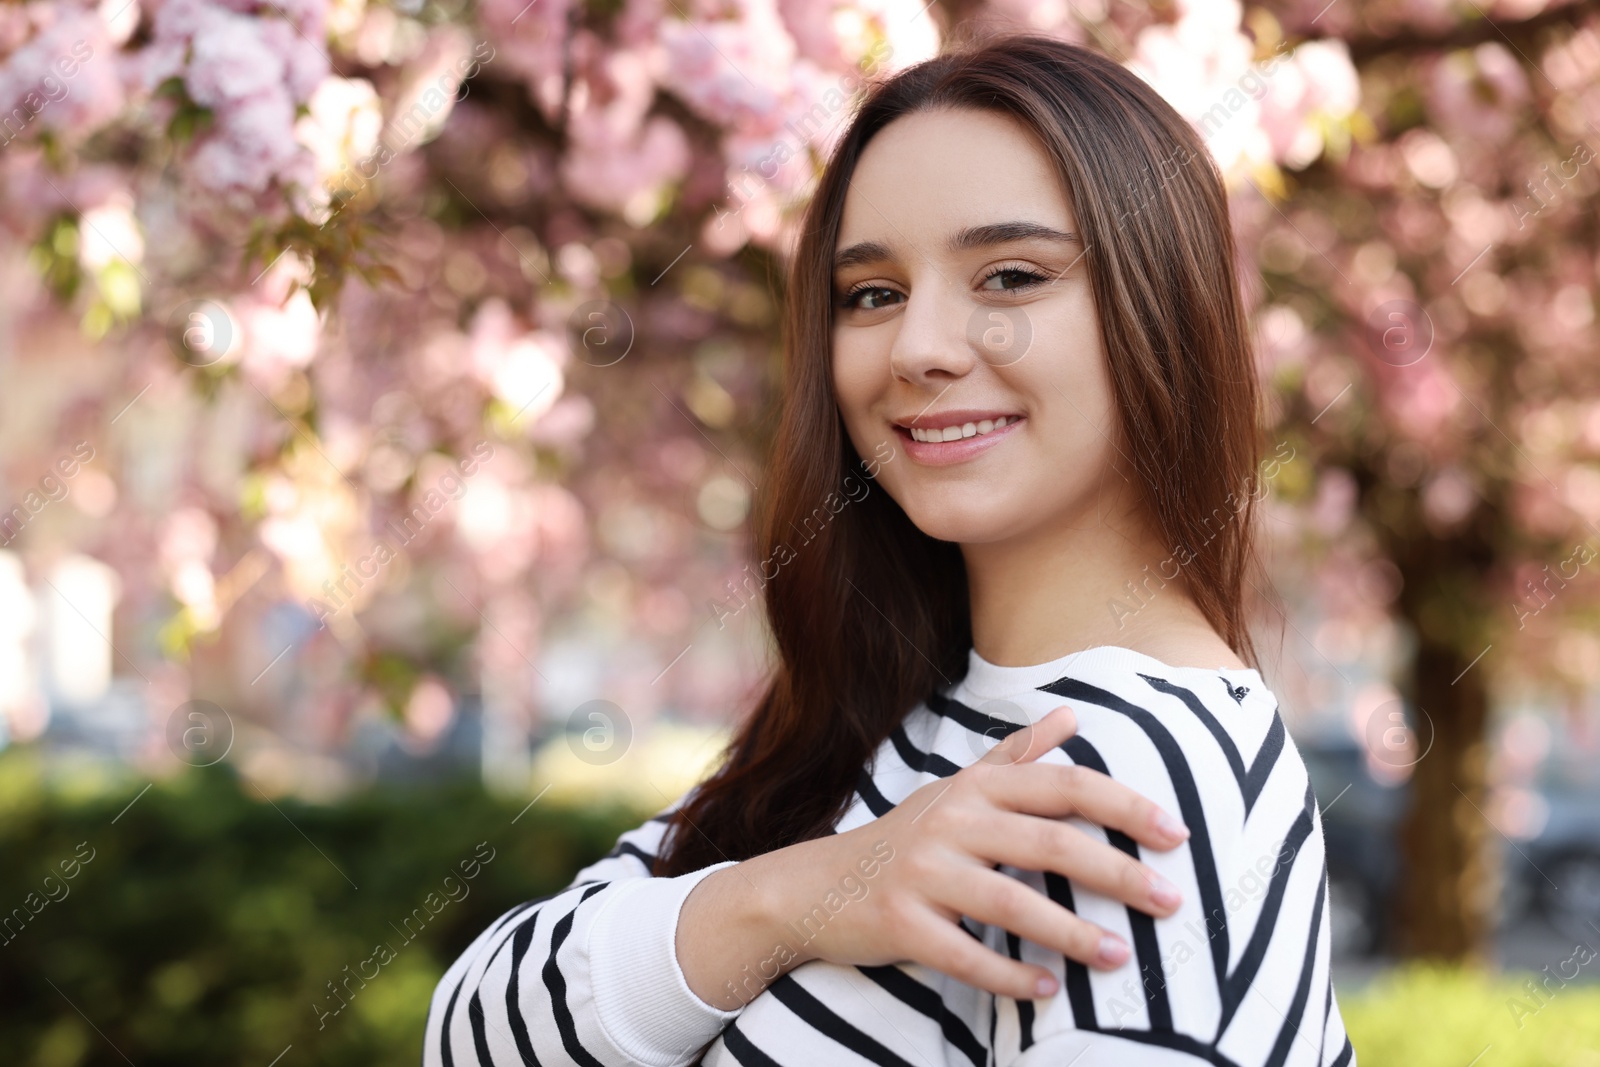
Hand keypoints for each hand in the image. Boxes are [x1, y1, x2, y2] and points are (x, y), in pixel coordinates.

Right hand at [759, 705, 1188, 999]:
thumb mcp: (958, 788)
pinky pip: (965, 954)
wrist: (817, 885)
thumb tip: (1071, 714)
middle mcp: (951, 821)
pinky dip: (1010, 974)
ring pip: (1011, 901)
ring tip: (1120, 956)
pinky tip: (1049, 988)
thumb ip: (1016, 756)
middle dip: (1116, 871)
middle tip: (1170, 900)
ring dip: (1072, 932)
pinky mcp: (900, 922)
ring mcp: (923, 873)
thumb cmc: (906, 837)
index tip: (1175, 833)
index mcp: (974, 788)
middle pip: (1048, 841)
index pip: (1062, 786)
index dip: (1123, 806)